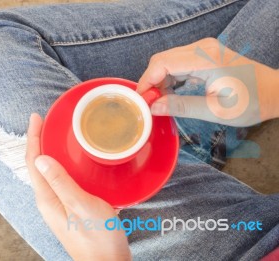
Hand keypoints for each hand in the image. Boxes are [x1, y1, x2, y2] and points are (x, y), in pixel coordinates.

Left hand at [25, 113, 130, 260]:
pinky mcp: (70, 207)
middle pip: (38, 165)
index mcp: (47, 199)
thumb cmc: (99, 238)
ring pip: (50, 172)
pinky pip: (61, 180)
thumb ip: (62, 183)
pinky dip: (63, 165)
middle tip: (45, 122)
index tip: (36, 117)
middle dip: (38, 141)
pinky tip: (74, 160)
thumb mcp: (82, 206)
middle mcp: (49, 201)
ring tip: (56, 135)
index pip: (33, 162)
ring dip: (50, 152)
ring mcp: (59, 204)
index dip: (33, 137)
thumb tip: (41, 159)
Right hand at [137, 38, 278, 126]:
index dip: (146, 81)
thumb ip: (181, 107)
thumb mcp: (215, 111)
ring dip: (159, 80)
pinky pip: (177, 61)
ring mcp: (204, 48)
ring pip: (167, 60)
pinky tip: (172, 92)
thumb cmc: (251, 102)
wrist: (274, 91)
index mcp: (205, 59)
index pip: (162, 63)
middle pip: (161, 59)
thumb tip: (153, 107)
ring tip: (160, 101)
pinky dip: (170, 77)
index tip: (141, 100)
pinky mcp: (204, 53)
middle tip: (148, 104)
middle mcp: (202, 47)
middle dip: (150, 81)